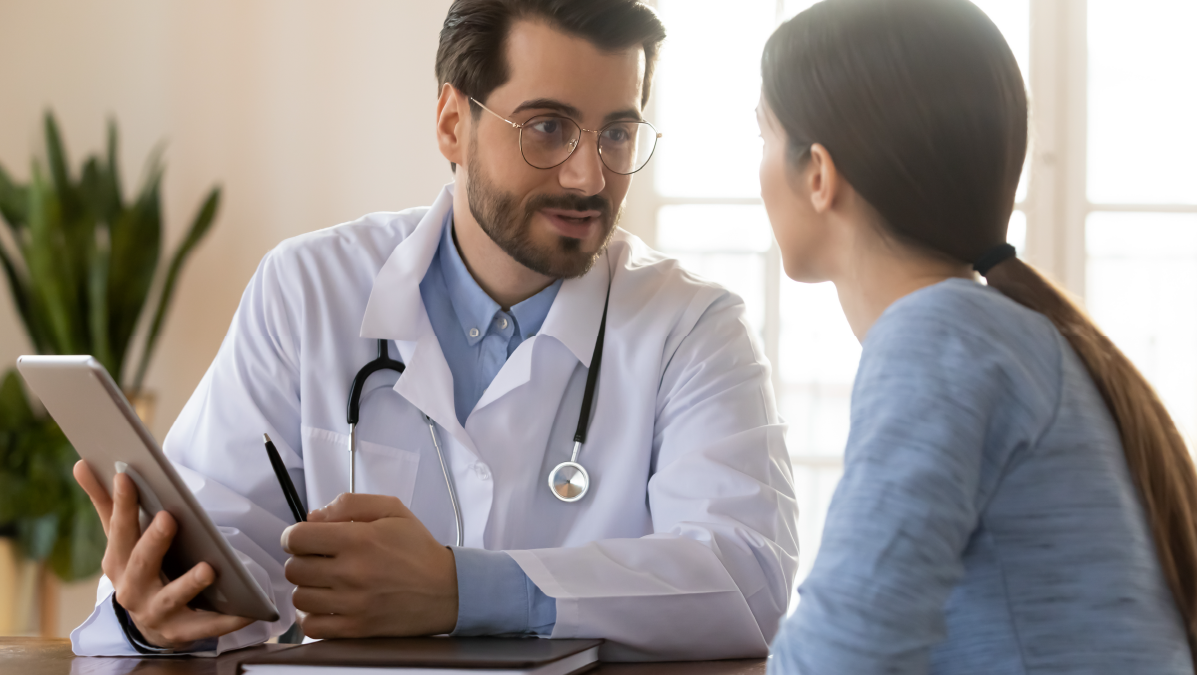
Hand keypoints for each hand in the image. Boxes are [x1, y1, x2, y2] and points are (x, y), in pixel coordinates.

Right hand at [73, 461, 253, 648]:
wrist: (152, 624)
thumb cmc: (139, 568)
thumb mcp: (122, 539)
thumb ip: (106, 502)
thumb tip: (81, 463)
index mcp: (117, 562)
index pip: (119, 530)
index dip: (122, 504)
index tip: (126, 476)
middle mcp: (132, 589)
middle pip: (142, 563)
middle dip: (154, 542)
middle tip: (169, 518)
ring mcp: (155, 612)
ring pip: (172, 597)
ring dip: (189, 584)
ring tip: (208, 568)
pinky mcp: (181, 632)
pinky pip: (205, 626)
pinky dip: (225, 620)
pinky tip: (246, 610)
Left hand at [281, 493, 457, 637]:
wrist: (447, 590)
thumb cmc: (418, 549)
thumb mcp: (392, 510)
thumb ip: (350, 504)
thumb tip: (313, 517)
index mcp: (358, 539)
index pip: (298, 538)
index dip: (294, 536)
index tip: (303, 539)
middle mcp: (351, 572)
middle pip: (294, 568)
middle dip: (302, 560)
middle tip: (319, 560)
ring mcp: (352, 604)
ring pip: (300, 597)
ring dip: (308, 588)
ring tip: (325, 582)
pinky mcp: (356, 628)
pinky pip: (311, 626)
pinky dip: (312, 616)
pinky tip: (326, 605)